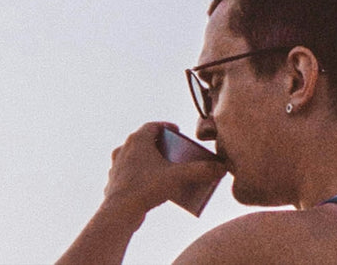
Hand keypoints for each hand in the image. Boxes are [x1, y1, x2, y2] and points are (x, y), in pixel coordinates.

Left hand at [102, 123, 223, 219]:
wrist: (120, 212)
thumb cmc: (147, 188)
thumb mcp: (178, 176)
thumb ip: (201, 170)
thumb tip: (222, 167)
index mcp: (138, 139)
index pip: (154, 125)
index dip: (167, 127)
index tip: (178, 131)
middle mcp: (124, 148)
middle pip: (145, 141)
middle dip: (160, 146)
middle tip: (174, 153)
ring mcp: (117, 165)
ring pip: (135, 158)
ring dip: (148, 161)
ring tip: (163, 171)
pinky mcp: (114, 182)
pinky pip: (129, 174)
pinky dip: (140, 177)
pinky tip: (149, 186)